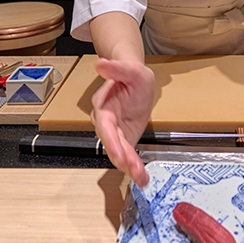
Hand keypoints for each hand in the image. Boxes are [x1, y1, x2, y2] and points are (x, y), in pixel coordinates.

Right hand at [90, 57, 155, 186]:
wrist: (134, 79)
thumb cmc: (131, 74)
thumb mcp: (131, 69)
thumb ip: (117, 68)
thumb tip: (100, 64)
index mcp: (104, 105)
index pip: (105, 126)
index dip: (111, 141)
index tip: (119, 155)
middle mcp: (106, 122)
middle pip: (112, 143)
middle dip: (123, 158)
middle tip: (134, 171)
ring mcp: (115, 131)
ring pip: (119, 152)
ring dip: (129, 166)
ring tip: (141, 178)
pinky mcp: (124, 137)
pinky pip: (128, 154)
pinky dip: (134, 166)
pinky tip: (142, 177)